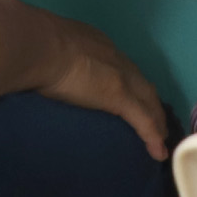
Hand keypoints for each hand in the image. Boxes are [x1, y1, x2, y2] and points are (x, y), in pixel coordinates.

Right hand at [30, 13, 171, 158]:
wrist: (40, 46)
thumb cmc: (36, 46)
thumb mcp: (50, 49)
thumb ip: (54, 61)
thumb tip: (41, 71)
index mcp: (97, 45)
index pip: (121, 67)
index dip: (130, 82)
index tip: (132, 95)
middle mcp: (114, 58)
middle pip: (141, 84)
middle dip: (150, 102)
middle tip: (155, 120)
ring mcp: (120, 77)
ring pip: (148, 101)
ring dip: (156, 119)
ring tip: (160, 137)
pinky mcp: (119, 97)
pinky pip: (143, 120)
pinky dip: (152, 136)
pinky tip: (157, 152)